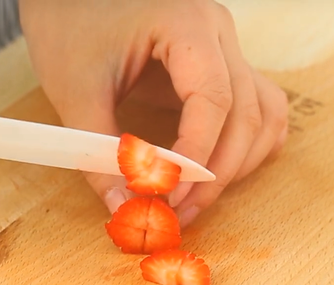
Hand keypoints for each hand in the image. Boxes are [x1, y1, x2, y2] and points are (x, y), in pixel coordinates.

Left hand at [19, 0, 287, 226]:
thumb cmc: (70, 23)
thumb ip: (99, 152)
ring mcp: (228, 49)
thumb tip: (123, 208)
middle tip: (180, 212)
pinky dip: (250, 146)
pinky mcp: (225, 67)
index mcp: (187, 23)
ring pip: (263, 116)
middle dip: (217, 173)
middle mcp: (220, 33)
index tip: (168, 195)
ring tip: (197, 199)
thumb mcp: (75, 89)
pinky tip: (223, 171)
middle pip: (247, 114)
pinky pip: (261, 109)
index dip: (197, 156)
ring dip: (238, 165)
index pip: (214, 99)